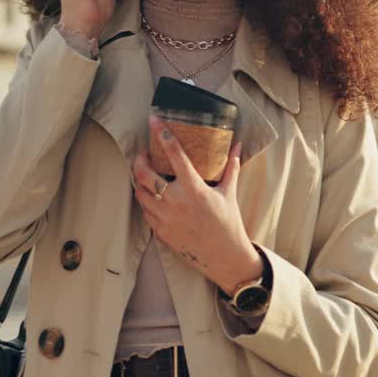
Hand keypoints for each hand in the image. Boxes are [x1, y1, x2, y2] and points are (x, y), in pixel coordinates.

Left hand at [132, 116, 262, 295]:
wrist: (223, 256)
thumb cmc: (228, 222)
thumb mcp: (229, 192)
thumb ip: (231, 167)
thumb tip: (237, 145)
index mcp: (193, 188)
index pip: (174, 154)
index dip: (162, 134)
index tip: (154, 120)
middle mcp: (175, 201)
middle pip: (143, 173)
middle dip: (139, 159)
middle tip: (144, 153)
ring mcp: (165, 217)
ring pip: (139, 192)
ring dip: (139, 180)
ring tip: (144, 172)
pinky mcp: (160, 231)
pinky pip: (145, 210)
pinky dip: (145, 199)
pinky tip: (151, 194)